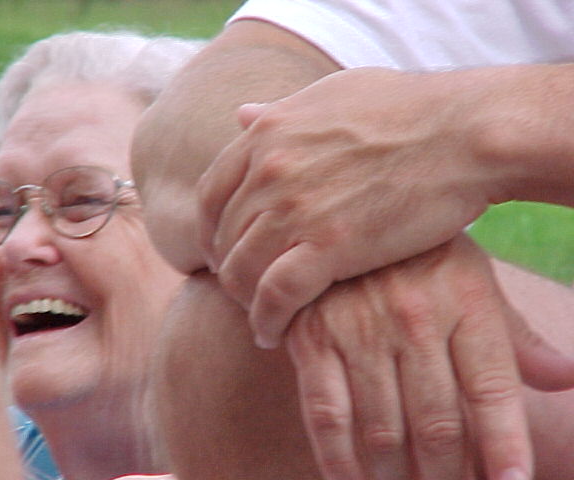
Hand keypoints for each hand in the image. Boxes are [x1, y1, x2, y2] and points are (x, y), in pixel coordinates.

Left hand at [197, 67, 503, 347]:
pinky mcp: (331, 246)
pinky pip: (276, 295)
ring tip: (258, 316)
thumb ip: (281, 110)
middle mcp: (270, 170)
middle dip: (227, 270)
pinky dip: (267, 320)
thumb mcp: (332, 94)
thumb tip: (241, 115)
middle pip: (223, 238)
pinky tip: (272, 335)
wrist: (464, 132)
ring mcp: (297, 208)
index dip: (210, 232)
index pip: (210, 196)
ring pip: (241, 271)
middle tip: (243, 291)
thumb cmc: (408, 110)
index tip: (223, 253)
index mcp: (267, 134)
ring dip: (244, 301)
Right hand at [284, 234, 573, 479]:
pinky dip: (339, 461)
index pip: (493, 390)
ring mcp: (359, 328)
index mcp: (464, 299)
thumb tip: (566, 379)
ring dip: (396, 478)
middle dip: (448, 475)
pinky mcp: (312, 338)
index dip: (506, 447)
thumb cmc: (418, 257)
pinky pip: (326, 415)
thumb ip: (514, 334)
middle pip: (439, 423)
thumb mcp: (472, 278)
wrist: (341, 215)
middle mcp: (414, 316)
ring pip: (383, 430)